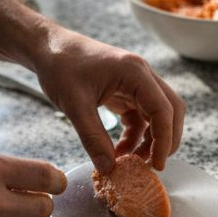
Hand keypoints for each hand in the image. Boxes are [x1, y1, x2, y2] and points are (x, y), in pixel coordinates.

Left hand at [31, 29, 185, 172]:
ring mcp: (135, 82)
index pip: (163, 110)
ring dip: (149, 139)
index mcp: (135, 73)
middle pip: (170, 110)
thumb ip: (93, 138)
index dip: (164, 140)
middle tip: (152, 165)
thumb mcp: (74, 105)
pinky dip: (134, 135)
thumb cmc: (60, 67)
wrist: (48, 47)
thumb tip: (108, 168)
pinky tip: (119, 150)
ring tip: (130, 162)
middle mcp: (141, 75)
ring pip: (156, 114)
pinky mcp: (125, 90)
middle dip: (165, 140)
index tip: (157, 165)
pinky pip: (139, 116)